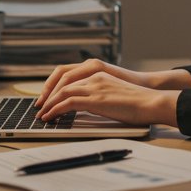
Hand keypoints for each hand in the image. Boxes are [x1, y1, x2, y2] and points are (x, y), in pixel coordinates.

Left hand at [36, 71, 179, 125]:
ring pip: (62, 92)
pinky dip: (55, 110)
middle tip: (39, 107)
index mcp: (99, 73)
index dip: (54, 85)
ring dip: (49, 104)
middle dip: (47, 94)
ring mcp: (95, 86)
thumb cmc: (139, 102)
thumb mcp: (115, 92)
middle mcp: (94, 76)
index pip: (68, 74)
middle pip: (62, 81)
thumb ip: (101, 94)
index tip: (47, 97)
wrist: (151, 102)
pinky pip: (68, 102)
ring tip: (42, 115)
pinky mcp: (95, 99)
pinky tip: (51, 117)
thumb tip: (88, 105)